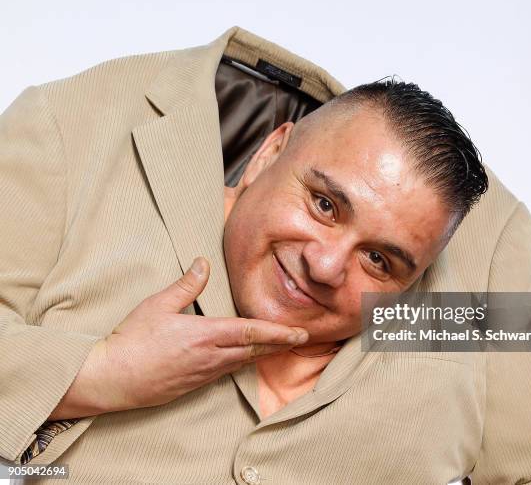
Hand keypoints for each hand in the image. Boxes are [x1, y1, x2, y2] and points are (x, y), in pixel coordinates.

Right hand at [49, 257, 307, 418]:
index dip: (278, 332)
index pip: (251, 331)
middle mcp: (210, 357)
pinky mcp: (194, 385)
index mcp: (205, 335)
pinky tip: (245, 358)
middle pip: (254, 350)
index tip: (299, 333)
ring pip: (242, 362)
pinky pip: (227, 372)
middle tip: (301, 339)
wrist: (111, 379)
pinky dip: (243, 362)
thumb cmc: (133, 340)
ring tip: (280, 346)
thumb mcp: (158, 305)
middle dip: (280, 344)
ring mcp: (203, 374)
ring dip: (264, 353)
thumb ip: (186, 285)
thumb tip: (204, 263)